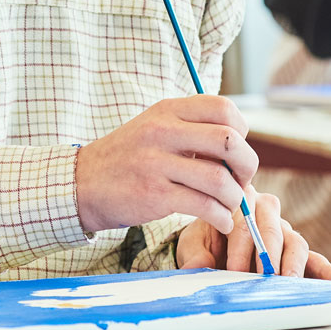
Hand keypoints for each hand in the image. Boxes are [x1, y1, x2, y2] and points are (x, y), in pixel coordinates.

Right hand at [75, 95, 256, 233]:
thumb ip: (191, 129)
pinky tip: (221, 221)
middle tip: (242, 180)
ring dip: (235, 198)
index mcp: (167, 110)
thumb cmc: (127, 158)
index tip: (234, 151)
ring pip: (219, 179)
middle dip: (247, 165)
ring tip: (231, 206)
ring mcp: (157, 163)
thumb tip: (238, 146)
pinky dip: (221, 217)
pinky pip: (204, 206)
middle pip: (229, 140)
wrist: (83, 183)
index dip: (241, 131)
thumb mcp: (154, 128)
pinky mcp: (154, 195)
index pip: (223, 108)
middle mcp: (162, 131)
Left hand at [177, 189, 330, 279]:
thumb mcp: (195, 243)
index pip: (244, 221)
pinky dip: (326, 269)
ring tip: (288, 283)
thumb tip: (198, 265)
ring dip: (292, 264)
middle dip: (268, 256)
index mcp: (241, 200)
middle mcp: (267, 211)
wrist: (215, 241)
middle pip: (272, 230)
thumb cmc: (207, 238)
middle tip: (264, 277)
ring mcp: (285, 229)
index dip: (239, 246)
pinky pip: (313, 257)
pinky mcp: (296, 249)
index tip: (232, 269)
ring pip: (294, 242)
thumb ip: (196, 253)